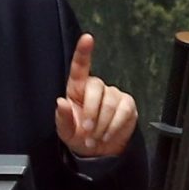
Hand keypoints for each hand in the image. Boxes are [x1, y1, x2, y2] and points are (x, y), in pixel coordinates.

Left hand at [55, 34, 137, 156]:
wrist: (99, 151)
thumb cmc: (79, 136)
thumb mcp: (65, 131)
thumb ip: (62, 118)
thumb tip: (61, 102)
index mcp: (77, 88)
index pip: (80, 66)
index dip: (83, 52)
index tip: (87, 38)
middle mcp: (96, 87)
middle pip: (96, 90)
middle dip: (91, 114)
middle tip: (87, 133)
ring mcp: (114, 94)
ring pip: (110, 104)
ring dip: (102, 125)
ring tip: (95, 138)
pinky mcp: (128, 104)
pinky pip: (124, 112)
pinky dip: (114, 127)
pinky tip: (107, 136)